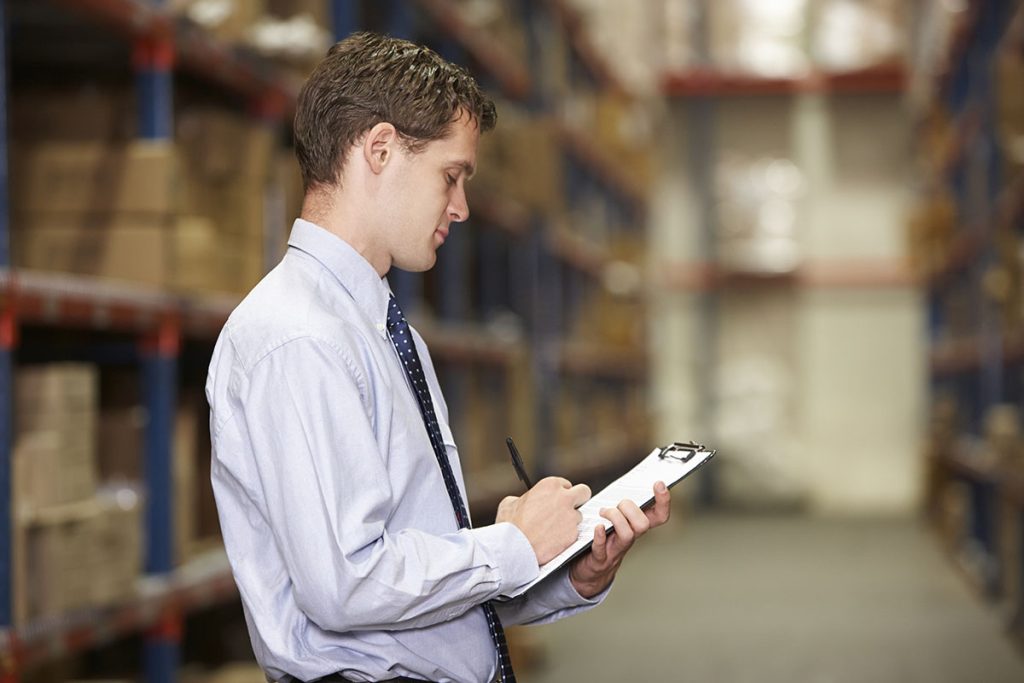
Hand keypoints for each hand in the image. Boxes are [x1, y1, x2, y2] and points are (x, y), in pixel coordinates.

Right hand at [496, 477, 591, 564]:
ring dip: (570, 522)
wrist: (514, 548)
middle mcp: (564, 498)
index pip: (567, 484)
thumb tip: (522, 502)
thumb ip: (521, 498)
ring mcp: (571, 516)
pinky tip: (554, 540)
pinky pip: (575, 533)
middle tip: (571, 508)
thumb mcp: (510, 503)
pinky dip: (567, 537)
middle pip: (584, 492)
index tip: (557, 501)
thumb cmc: (510, 526)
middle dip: (579, 500)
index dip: (562, 494)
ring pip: (579, 516)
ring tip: (554, 530)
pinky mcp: (573, 534)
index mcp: (550, 485)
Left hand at [569, 481, 670, 597]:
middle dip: (630, 508)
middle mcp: (630, 539)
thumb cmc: (602, 538)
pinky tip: (597, 527)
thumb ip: (621, 504)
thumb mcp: (615, 519)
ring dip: (615, 518)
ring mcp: (616, 550)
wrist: (588, 572)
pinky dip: (600, 536)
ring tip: (602, 513)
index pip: (659, 515)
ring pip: (627, 535)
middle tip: (617, 504)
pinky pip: (601, 548)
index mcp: (636, 526)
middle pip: (643, 524)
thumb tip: (628, 479)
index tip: (659, 484)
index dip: (663, 501)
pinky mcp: (600, 560)